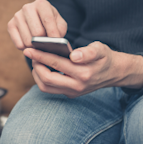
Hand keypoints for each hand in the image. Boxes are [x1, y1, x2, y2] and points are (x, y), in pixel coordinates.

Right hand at [7, 0, 66, 49]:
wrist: (38, 20)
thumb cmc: (51, 23)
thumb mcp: (60, 24)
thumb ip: (59, 30)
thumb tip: (53, 39)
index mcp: (41, 3)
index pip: (47, 20)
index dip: (53, 33)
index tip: (56, 43)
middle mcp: (27, 7)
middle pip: (37, 33)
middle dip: (43, 42)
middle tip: (47, 46)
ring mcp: (17, 16)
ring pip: (28, 41)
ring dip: (35, 47)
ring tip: (39, 45)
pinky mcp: (10, 25)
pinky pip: (19, 45)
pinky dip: (26, 49)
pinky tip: (30, 44)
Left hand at [23, 41, 142, 97]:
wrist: (113, 73)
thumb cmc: (104, 57)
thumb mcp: (100, 49)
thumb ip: (89, 52)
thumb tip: (74, 56)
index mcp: (84, 73)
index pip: (56, 64)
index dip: (41, 56)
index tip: (29, 49)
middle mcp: (77, 86)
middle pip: (47, 79)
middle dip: (36, 65)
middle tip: (31, 54)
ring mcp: (73, 92)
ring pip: (46, 87)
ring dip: (37, 74)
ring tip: (36, 61)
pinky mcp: (70, 94)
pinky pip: (50, 89)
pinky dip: (42, 79)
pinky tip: (42, 68)